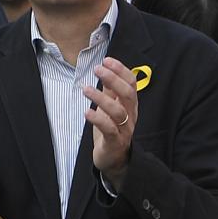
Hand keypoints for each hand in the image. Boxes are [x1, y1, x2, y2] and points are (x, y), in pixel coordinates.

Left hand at [83, 57, 137, 188]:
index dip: (121, 70)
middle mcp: (130, 115)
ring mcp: (124, 129)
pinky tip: (87, 112)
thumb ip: (109, 90)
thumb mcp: (109, 107)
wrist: (114, 158)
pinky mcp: (115, 141)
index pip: (131, 83)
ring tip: (85, 89)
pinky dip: (98, 119)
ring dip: (101, 98)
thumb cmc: (111, 129)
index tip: (106, 60)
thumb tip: (104, 69)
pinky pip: (109, 129)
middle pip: (128, 94)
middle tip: (97, 69)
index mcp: (130, 104)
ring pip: (118, 111)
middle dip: (113, 79)